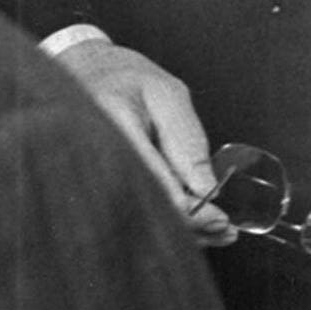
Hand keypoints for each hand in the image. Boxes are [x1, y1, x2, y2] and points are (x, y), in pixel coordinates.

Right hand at [50, 37, 231, 242]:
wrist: (84, 75)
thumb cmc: (129, 82)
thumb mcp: (168, 96)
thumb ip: (186, 141)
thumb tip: (206, 189)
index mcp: (111, 127)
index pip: (153, 185)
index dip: (189, 210)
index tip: (221, 219)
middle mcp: (91, 159)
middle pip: (143, 213)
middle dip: (188, 227)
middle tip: (226, 232)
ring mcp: (84, 180)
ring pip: (134, 223)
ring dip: (178, 232)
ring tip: (218, 233)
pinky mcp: (88, 191)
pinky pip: (127, 216)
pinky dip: (161, 223)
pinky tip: (190, 224)